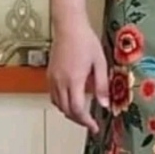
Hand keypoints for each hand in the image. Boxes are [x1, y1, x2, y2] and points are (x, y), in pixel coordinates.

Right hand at [47, 15, 108, 134]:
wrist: (69, 26)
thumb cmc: (86, 42)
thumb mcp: (100, 63)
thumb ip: (102, 85)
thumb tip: (104, 104)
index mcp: (74, 80)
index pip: (77, 109)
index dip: (85, 121)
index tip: (94, 127)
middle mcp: (60, 82)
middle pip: (66, 110)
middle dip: (78, 120)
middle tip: (90, 123)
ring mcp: (53, 78)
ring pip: (58, 104)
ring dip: (69, 112)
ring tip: (82, 114)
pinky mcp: (50, 74)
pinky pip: (54, 95)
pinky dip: (62, 103)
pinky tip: (72, 100)